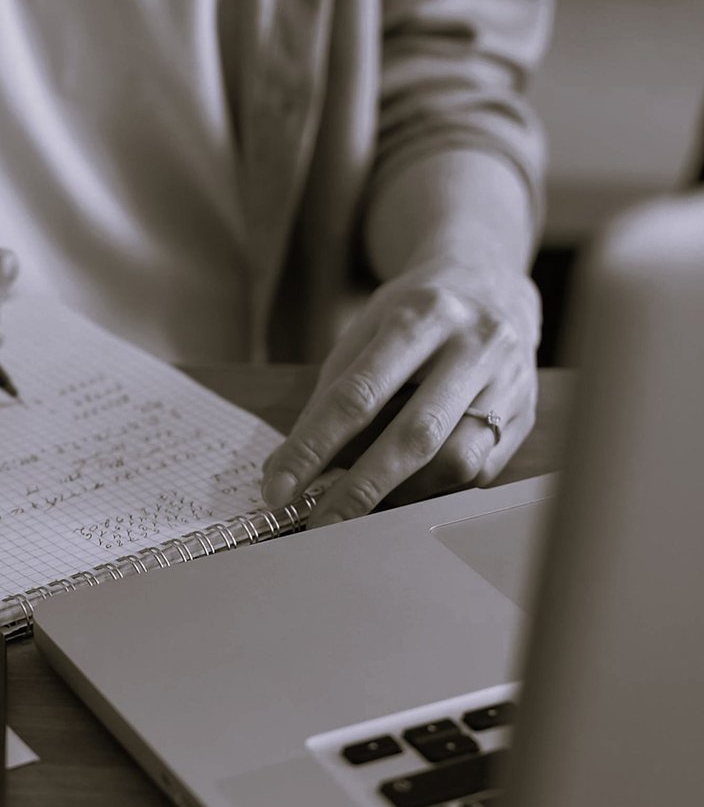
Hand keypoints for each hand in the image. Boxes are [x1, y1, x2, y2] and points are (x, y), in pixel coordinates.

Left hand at [261, 258, 539, 523]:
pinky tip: (406, 488)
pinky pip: (478, 471)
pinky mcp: (527, 414)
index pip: (358, 395)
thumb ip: (329, 399)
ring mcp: (510, 380)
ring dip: (401, 494)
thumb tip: (285, 471)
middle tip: (319, 524)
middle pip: (414, 435)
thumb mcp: (364, 333)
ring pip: (456, 461)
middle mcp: (475, 344)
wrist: (491, 282)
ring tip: (364, 506)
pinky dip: (433, 489)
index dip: (313, 448)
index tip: (278, 489)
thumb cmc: (414, 314)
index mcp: (421, 315)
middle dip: (360, 489)